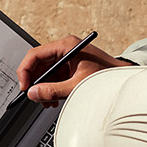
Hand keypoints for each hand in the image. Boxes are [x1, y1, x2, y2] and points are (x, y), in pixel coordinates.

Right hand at [16, 36, 130, 106]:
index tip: (25, 86)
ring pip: (44, 72)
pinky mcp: (69, 66)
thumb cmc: (106, 76)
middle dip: (35, 82)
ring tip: (48, 101)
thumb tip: (34, 93)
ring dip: (43, 88)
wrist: (121, 79)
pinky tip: (54, 98)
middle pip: (38, 64)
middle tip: (36, 97)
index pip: (35, 54)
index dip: (25, 71)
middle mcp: (64, 49)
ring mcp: (66, 57)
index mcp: (66, 45)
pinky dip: (50, 88)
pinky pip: (52, 76)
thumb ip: (53, 90)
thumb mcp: (76, 85)